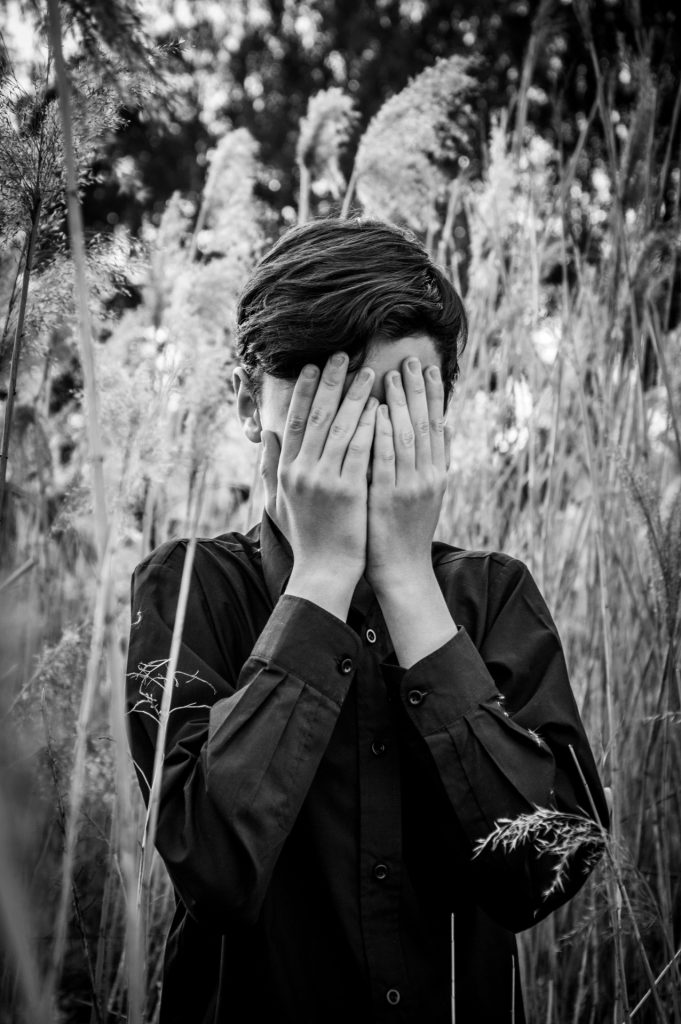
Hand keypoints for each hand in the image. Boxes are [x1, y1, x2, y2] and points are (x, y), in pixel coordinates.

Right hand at [260, 352, 377, 615]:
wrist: (324, 571)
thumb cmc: (308, 537)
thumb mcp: (280, 502)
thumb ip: (273, 467)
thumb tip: (267, 435)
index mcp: (288, 471)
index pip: (294, 420)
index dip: (303, 390)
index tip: (313, 366)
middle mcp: (302, 471)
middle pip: (315, 416)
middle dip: (330, 382)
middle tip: (342, 355)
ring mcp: (325, 481)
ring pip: (340, 428)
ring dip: (355, 397)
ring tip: (369, 373)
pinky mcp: (348, 491)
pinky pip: (360, 450)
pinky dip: (369, 426)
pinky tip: (380, 406)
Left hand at [366, 358, 450, 594]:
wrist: (402, 570)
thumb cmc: (406, 532)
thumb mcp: (428, 495)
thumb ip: (432, 462)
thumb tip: (443, 429)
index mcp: (437, 474)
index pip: (436, 426)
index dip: (432, 396)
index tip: (427, 368)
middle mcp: (428, 476)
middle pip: (424, 424)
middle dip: (417, 390)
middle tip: (409, 359)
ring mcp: (410, 486)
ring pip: (406, 436)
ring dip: (399, 403)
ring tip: (391, 374)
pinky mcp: (389, 498)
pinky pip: (385, 458)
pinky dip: (381, 432)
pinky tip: (374, 411)